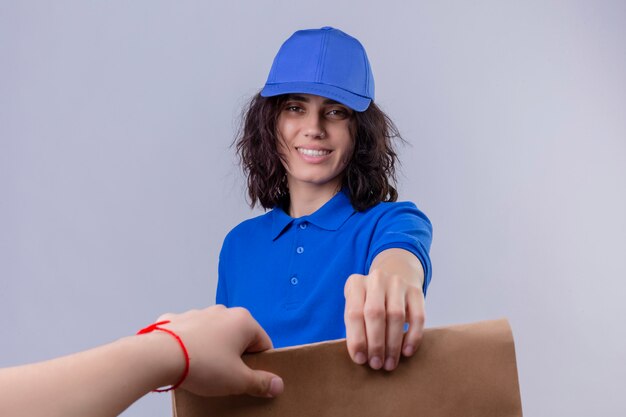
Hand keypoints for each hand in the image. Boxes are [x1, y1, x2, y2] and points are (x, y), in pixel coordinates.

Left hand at [154, 305, 283, 396]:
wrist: (158, 356)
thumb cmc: (201, 364)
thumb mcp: (237, 380)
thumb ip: (260, 382)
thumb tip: (276, 385)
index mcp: (243, 321)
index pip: (263, 343)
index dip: (259, 364)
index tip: (251, 379)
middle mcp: (222, 312)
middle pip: (238, 337)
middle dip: (235, 357)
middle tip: (227, 378)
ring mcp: (199, 313)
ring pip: (214, 334)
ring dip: (213, 350)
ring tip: (204, 372)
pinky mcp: (177, 320)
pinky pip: (190, 334)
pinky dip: (190, 346)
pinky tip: (185, 361)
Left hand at [344, 263, 424, 370]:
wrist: (395, 276)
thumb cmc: (369, 301)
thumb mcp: (357, 306)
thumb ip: (356, 327)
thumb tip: (361, 357)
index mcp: (356, 284)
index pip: (354, 313)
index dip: (357, 339)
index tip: (360, 360)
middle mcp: (377, 279)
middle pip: (375, 314)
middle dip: (376, 344)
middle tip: (376, 364)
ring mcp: (398, 283)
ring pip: (396, 316)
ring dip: (393, 344)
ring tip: (389, 363)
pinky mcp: (416, 291)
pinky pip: (418, 316)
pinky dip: (413, 336)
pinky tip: (407, 352)